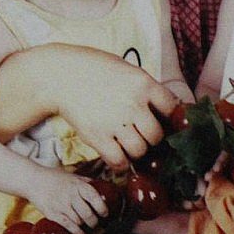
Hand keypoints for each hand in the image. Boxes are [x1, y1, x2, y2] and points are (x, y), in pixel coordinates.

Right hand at [0, 46, 178, 171]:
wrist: (61, 75)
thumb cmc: (95, 70)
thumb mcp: (126, 70)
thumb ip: (145, 89)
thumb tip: (167, 109)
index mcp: (144, 84)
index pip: (172, 108)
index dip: (170, 118)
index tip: (164, 122)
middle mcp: (133, 104)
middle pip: (157, 135)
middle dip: (151, 138)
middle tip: (142, 136)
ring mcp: (115, 122)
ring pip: (140, 151)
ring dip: (136, 151)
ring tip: (128, 144)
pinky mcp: (98, 137)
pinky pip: (118, 161)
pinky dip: (120, 163)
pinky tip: (117, 155)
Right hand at [25, 167, 108, 233]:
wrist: (33, 180)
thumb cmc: (53, 178)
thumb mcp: (72, 176)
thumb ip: (86, 182)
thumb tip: (100, 186)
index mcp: (78, 185)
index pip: (94, 197)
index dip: (102, 208)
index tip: (105, 214)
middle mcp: (71, 196)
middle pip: (88, 213)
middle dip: (94, 221)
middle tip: (96, 223)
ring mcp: (62, 205)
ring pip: (79, 221)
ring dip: (85, 226)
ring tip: (87, 227)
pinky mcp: (53, 214)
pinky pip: (69, 226)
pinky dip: (78, 233)